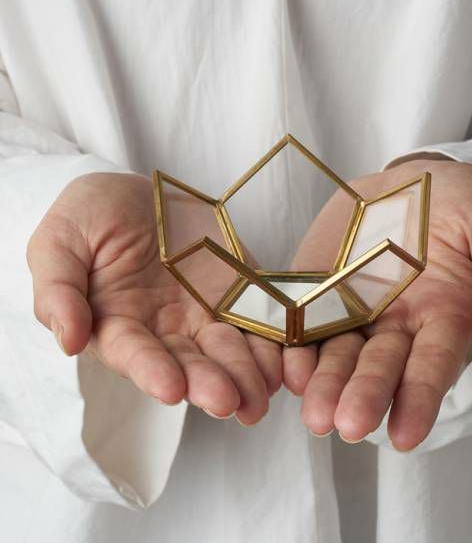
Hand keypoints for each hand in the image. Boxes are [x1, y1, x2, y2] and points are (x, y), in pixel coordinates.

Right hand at [27, 173, 280, 423]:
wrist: (138, 192)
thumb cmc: (89, 216)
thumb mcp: (59, 242)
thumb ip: (58, 289)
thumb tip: (68, 340)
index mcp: (119, 325)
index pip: (135, 354)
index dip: (152, 371)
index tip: (170, 388)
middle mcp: (165, 329)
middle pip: (190, 362)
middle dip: (210, 383)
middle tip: (230, 402)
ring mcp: (205, 312)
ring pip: (229, 348)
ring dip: (248, 372)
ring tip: (264, 391)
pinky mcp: (238, 291)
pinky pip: (259, 317)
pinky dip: (274, 339)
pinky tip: (288, 360)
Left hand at [283, 159, 471, 448]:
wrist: (408, 178)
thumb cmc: (460, 204)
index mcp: (443, 317)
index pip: (432, 365)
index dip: (420, 399)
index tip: (405, 435)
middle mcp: (397, 325)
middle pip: (380, 367)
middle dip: (365, 396)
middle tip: (347, 425)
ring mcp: (354, 310)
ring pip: (338, 354)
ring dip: (326, 384)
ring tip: (315, 413)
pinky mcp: (319, 292)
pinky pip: (304, 323)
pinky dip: (295, 347)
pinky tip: (288, 369)